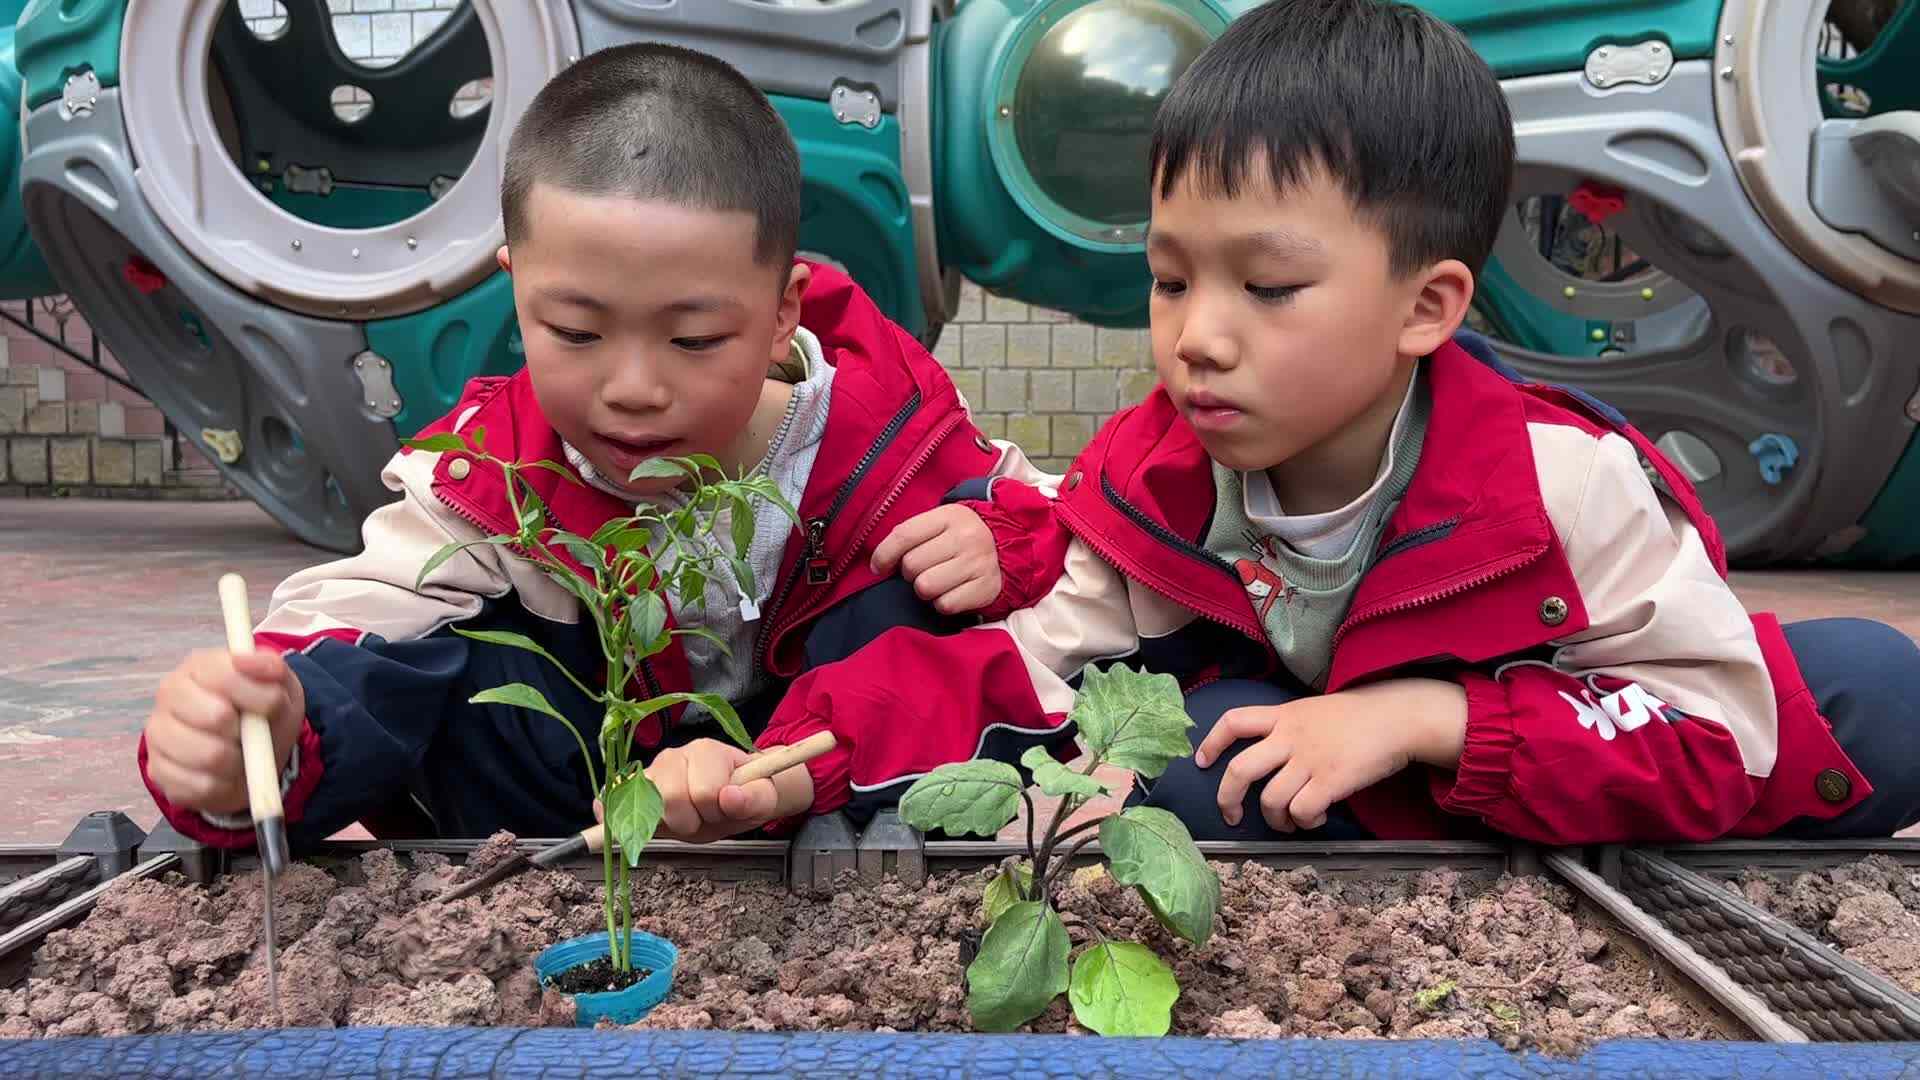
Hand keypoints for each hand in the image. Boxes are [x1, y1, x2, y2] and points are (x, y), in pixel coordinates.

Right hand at [145, 649, 304, 814]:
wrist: (253, 753)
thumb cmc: (264, 712)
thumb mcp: (280, 686)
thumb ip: (274, 668)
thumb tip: (260, 663)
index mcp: (199, 666)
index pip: (226, 677)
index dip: (259, 696)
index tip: (275, 704)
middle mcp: (170, 695)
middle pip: (217, 718)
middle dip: (248, 731)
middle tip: (251, 731)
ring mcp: (158, 733)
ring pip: (210, 756)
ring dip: (238, 761)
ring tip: (239, 753)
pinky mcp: (158, 770)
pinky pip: (202, 786)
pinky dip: (225, 784)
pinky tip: (224, 772)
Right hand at [643, 738, 813, 843]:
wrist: (728, 798)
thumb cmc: (743, 794)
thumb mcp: (761, 799)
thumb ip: (753, 799)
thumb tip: (731, 797)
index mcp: (707, 751)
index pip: (705, 792)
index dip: (717, 810)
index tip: (724, 807)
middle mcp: (675, 755)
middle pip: (672, 799)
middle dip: (692, 820)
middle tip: (704, 815)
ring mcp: (652, 771)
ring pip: (650, 807)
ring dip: (671, 823)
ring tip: (688, 816)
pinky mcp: (635, 788)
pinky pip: (626, 806)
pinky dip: (639, 819)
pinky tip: (656, 818)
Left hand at [870, 504, 1001, 614]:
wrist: (1008, 548)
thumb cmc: (961, 538)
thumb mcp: (940, 523)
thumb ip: (911, 536)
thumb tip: (878, 564)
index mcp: (949, 516)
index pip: (903, 535)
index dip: (883, 554)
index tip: (878, 567)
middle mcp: (966, 538)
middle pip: (911, 565)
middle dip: (911, 572)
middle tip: (926, 569)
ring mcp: (978, 564)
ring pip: (925, 587)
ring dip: (926, 589)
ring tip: (938, 581)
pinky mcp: (986, 588)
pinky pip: (945, 605)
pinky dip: (943, 603)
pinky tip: (953, 591)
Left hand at [1193, 679, 1465, 831]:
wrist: (1399, 716)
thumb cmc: (1360, 716)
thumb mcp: (1314, 710)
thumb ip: (1289, 727)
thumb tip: (1270, 754)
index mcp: (1283, 715)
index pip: (1234, 721)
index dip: (1211, 742)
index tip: (1201, 761)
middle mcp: (1290, 737)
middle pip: (1240, 770)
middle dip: (1226, 799)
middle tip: (1230, 815)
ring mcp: (1309, 759)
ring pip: (1270, 800)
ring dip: (1274, 820)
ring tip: (1287, 824)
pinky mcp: (1331, 780)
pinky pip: (1301, 811)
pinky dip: (1303, 822)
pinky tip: (1314, 818)